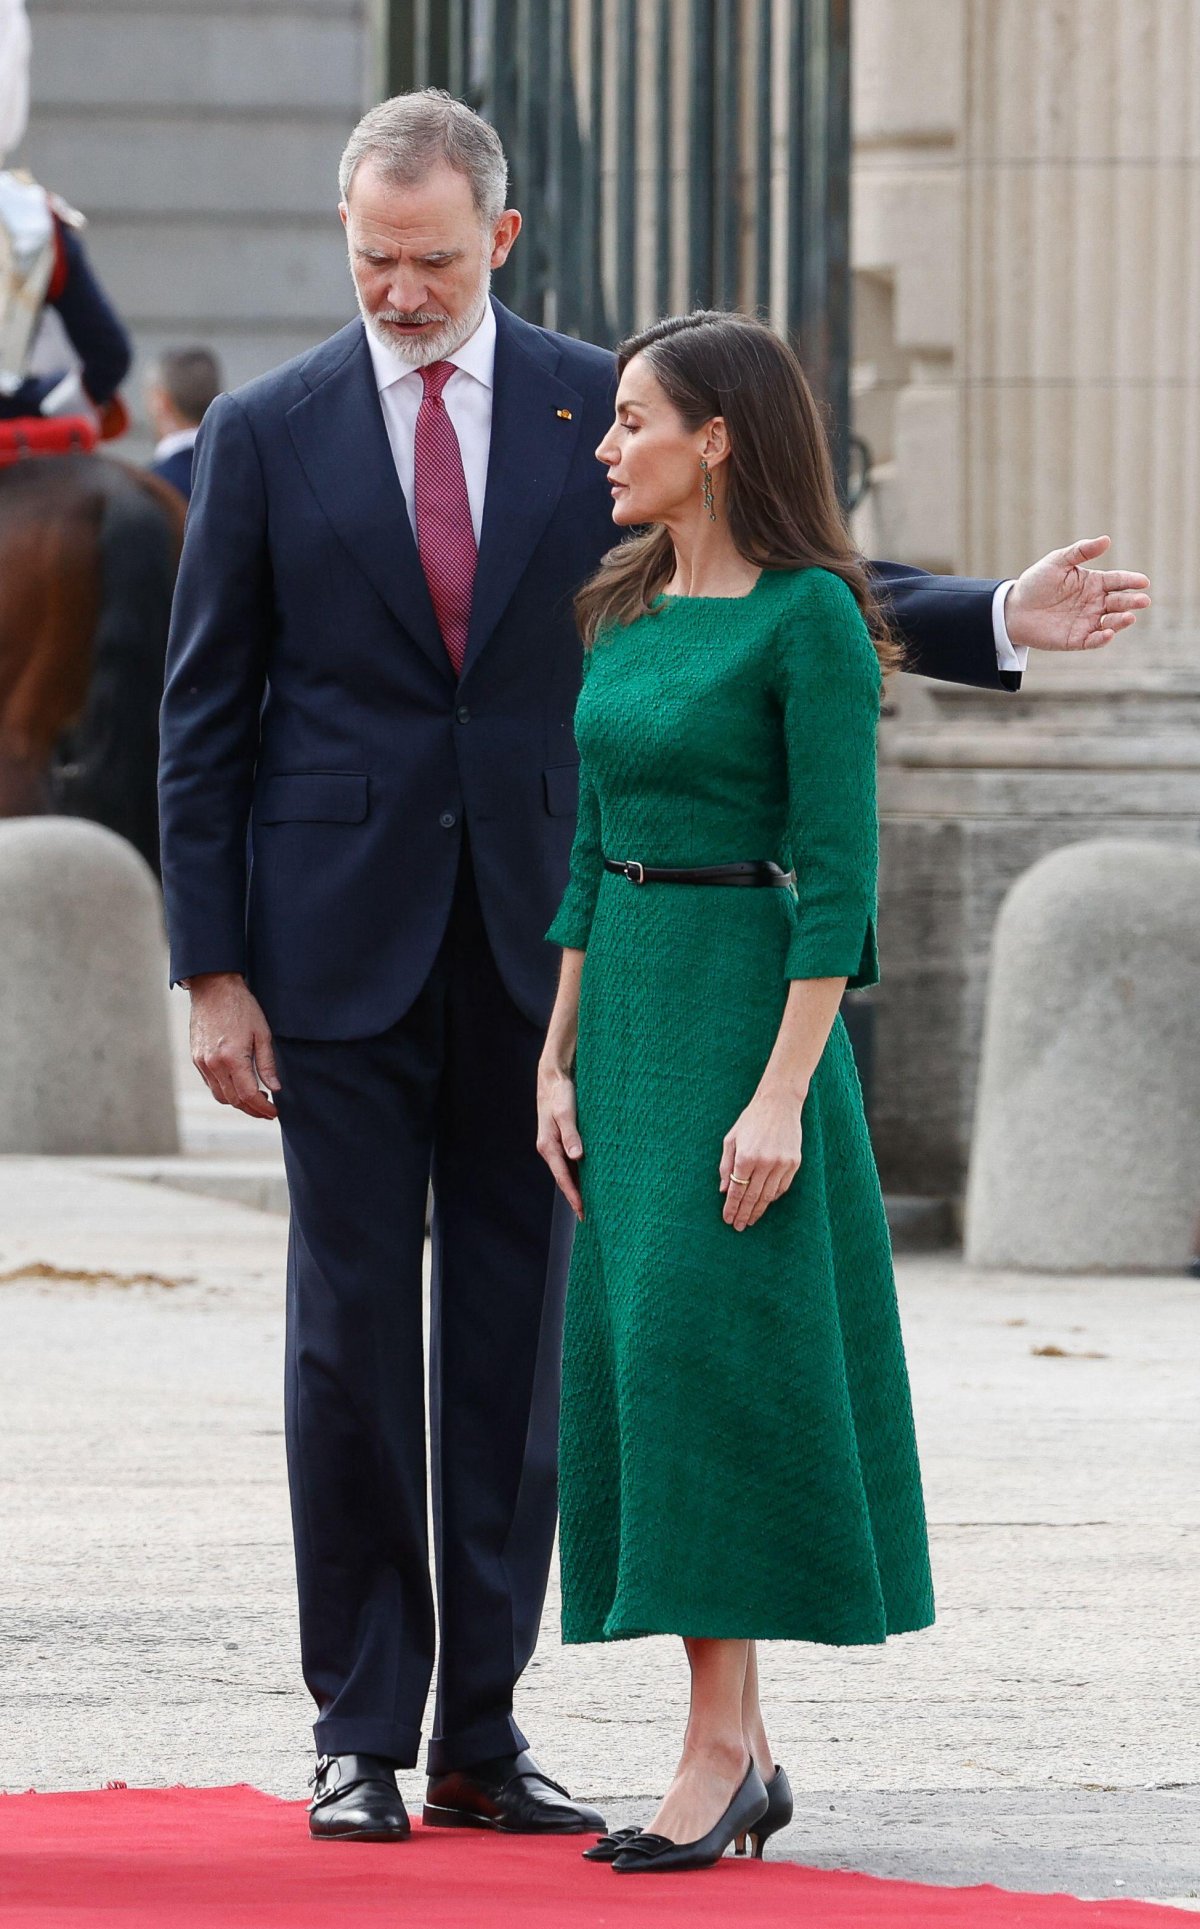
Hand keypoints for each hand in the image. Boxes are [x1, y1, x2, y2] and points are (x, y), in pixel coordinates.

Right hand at [189, 973, 280, 1119]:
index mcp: (232, 1058)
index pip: (248, 1095)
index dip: (262, 1108)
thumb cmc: (241, 1007)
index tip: (273, 1112)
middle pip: (233, 1100)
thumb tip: (274, 1088)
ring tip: (255, 1099)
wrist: (213, 988)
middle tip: (267, 1110)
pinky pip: (210, 1083)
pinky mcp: (196, 1058)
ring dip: (237, 1102)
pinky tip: (238, 1085)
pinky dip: (225, 1090)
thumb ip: (267, 1064)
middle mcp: (214, 1064)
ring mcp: (202, 1062)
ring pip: (220, 1095)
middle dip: (252, 1109)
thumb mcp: (262, 1033)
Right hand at [536, 1063, 583, 1219]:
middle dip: (576, 1197)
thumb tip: (577, 1157)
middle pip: (565, 1179)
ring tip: (594, 1203)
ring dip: (579, 1186)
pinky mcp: (562, 1138)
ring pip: (569, 1171)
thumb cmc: (560, 1093)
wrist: (553, 1077)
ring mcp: (556, 1144)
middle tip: (590, 1216)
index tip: (583, 1212)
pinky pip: (571, 1161)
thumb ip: (572, 1135)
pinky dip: (580, 1172)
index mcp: (548, 1146)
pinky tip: (592, 1178)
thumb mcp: (567, 1113)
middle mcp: (550, 1148)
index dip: (574, 1196)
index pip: (563, 1178)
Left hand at [719, 1085, 803, 1230]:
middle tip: (739, 1226)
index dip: (732, 1207)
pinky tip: (765, 1202)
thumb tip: (724, 1191)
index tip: (728, 1220)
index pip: (737, 1190)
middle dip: (744, 1214)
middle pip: (753, 1197)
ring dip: (759, 1210)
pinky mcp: (794, 1162)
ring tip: (751, 1219)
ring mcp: (782, 1163)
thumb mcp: (731, 1139)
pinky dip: (773, 1197)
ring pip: (768, 1195)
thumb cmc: (751, 1120)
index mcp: (746, 1156)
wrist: (779, 1103)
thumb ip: (725, 1166)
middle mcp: (764, 1162)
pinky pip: (782, 1187)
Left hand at [1004, 536, 1149, 652]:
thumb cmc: (1036, 582)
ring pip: (1111, 622)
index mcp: (1094, 583)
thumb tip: (1107, 539)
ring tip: (1129, 617)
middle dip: (1132, 601)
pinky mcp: (1077, 639)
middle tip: (1143, 601)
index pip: (1118, 581)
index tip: (1143, 582)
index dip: (1131, 581)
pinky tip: (1108, 633)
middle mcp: (1095, 603)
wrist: (1014, 609)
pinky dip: (1102, 638)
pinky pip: (1094, 640)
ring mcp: (1087, 621)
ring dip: (1121, 620)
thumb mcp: (1057, 561)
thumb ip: (1080, 551)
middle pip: (1119, 602)